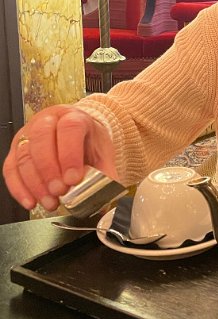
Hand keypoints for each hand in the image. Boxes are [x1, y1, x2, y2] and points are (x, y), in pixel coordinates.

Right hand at [3, 105, 117, 211]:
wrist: (77, 134)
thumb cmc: (88, 142)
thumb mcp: (102, 154)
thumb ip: (105, 175)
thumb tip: (105, 199)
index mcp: (74, 117)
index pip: (69, 128)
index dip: (70, 155)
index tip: (74, 179)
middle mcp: (48, 121)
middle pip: (41, 139)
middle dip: (49, 170)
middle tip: (60, 191)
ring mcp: (28, 134)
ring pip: (24, 155)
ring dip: (35, 184)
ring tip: (50, 202)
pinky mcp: (15, 150)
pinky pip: (10, 169)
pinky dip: (19, 188)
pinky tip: (31, 202)